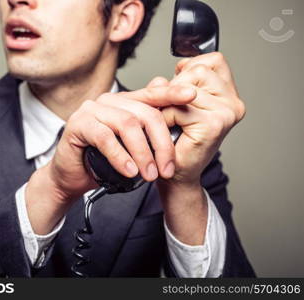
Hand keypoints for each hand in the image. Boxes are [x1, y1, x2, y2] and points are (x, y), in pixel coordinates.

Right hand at [47, 79, 196, 202]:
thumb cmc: (102, 161)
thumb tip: (175, 123)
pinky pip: (105, 137)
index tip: (192, 96)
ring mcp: (91, 110)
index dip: (171, 94)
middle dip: (161, 143)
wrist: (72, 176)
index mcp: (123, 103)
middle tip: (166, 169)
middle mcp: (108, 102)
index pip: (151, 95)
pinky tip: (129, 171)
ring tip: (148, 175)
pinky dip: (120, 156)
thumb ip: (148, 133)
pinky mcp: (78, 124)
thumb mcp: (131, 148)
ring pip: (127, 124)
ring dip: (142, 153)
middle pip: (144, 113)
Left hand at [161, 52, 245, 185]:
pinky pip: (179, 107)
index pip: (213, 60)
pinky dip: (167, 117)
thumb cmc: (174, 139)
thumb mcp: (172, 102)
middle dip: (175, 86)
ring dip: (169, 102)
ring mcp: (227, 113)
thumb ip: (168, 85)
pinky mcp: (214, 124)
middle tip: (171, 109)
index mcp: (228, 94)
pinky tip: (170, 129)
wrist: (175, 173)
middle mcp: (233, 102)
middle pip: (198, 70)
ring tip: (171, 120)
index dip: (189, 69)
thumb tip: (160, 80)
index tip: (178, 88)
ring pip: (188, 86)